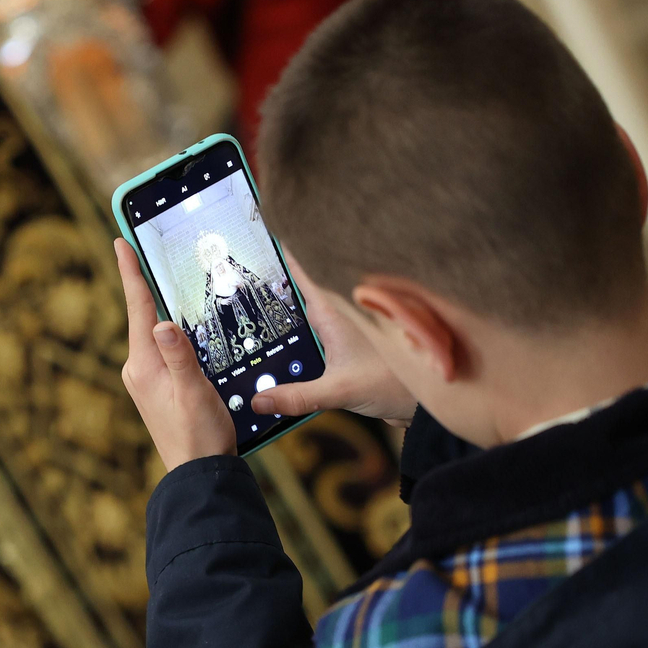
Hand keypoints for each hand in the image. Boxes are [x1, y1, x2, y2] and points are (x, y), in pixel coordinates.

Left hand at [115, 238, 234, 470]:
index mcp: (143, 366)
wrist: (197, 473)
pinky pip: (158, 348)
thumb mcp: (194, 391)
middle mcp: (138, 370)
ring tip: (154, 276)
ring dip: (153, 305)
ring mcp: (145, 380)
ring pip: (150, 332)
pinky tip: (174, 323)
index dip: (131, 273)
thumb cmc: (199, 435)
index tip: (121, 242)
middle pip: (140, 316)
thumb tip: (162, 322)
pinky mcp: (156, 388)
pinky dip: (163, 329)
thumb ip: (179, 356)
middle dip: (140, 282)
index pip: (137, 309)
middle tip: (136, 248)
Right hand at [250, 257, 416, 426]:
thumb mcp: (338, 390)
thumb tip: (260, 400)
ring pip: (294, 326)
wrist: (421, 402)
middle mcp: (331, 320)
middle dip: (260, 298)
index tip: (250, 245)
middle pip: (288, 302)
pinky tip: (266, 365)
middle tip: (227, 291)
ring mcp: (333, 337)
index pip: (296, 276)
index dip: (274, 260)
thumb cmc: (391, 383)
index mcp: (331, 313)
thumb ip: (298, 396)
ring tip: (236, 328)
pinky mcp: (335, 356)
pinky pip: (302, 348)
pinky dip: (285, 352)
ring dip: (272, 329)